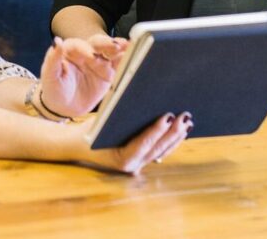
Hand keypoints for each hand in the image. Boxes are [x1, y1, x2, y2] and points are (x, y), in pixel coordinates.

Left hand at [39, 35, 128, 118]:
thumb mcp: (50, 76)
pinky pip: (118, 64)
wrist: (64, 108)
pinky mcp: (108, 73)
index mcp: (70, 51)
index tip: (91, 56)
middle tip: (115, 46)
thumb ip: (53, 59)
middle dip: (106, 44)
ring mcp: (99, 62)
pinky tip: (135, 56)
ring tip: (129, 46)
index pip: (78, 45)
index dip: (85, 49)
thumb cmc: (54, 90)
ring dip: (120, 48)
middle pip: (97, 43)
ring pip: (110, 51)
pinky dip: (127, 59)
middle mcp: (86, 53)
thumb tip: (57, 41)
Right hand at [77, 111, 192, 174]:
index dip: (157, 131)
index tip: (168, 116)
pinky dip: (171, 140)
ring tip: (187, 121)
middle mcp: (132, 166)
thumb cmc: (89, 131)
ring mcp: (139, 164)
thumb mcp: (101, 123)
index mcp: (121, 160)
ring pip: (162, 151)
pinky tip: (181, 130)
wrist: (79, 145)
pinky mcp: (143, 159)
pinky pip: (160, 151)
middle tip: (185, 116)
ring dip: (176, 137)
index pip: (142, 144)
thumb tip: (141, 100)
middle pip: (157, 148)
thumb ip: (119, 116)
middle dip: (173, 132)